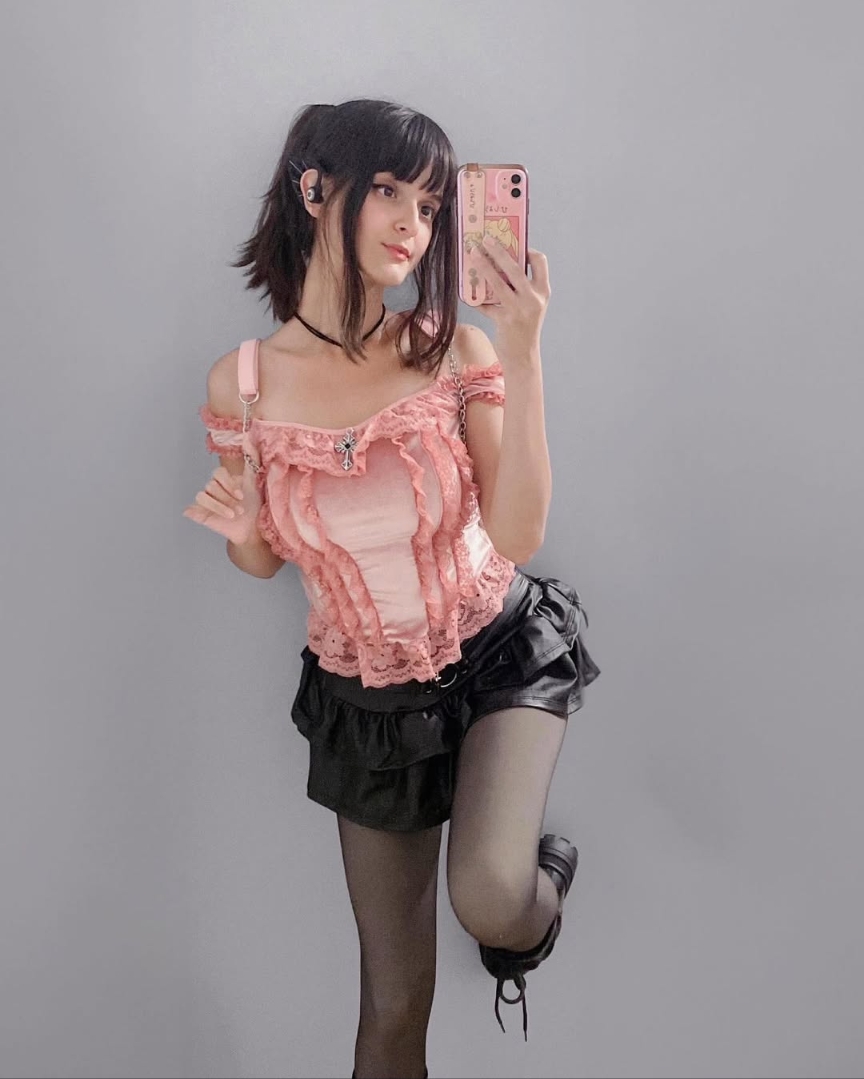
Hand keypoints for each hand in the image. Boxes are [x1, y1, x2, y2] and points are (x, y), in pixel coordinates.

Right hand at [182, 432, 263, 544]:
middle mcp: (213, 488)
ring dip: (219, 506)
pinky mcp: (201, 514)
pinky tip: (200, 513)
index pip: (218, 473)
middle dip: (227, 498)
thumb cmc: (254, 504)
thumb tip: (249, 436)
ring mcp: (206, 501)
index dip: (229, 484)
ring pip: (203, 496)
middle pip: (211, 485)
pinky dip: (195, 510)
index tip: (242, 495)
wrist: (252, 528)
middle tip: (240, 509)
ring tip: (233, 515)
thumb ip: (252, 459)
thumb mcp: (254, 481)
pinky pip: (192, 508)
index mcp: (223, 479)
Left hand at [470, 235, 550, 367]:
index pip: (540, 262)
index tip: (513, 244)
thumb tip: (500, 265)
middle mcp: (534, 299)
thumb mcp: (531, 306)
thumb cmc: (524, 329)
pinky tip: (465, 291)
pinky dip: (475, 297)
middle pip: (515, 268)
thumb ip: (522, 288)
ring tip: (473, 254)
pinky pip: (485, 304)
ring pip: (498, 282)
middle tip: (485, 239)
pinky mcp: (504, 320)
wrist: (523, 358)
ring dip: (483, 266)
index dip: (527, 250)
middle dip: (498, 251)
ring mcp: (519, 310)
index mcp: (543, 291)